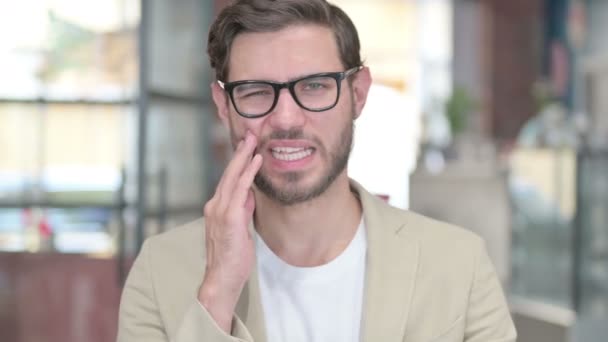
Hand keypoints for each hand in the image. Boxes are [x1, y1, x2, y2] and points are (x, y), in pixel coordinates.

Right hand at [198, 131, 262, 332]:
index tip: (247, 146)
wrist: (222, 278)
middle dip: (240, 152)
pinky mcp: (228, 218)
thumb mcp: (240, 229)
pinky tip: (256, 160)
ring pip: (233, 177)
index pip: (228, 180)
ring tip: (253, 140)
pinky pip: (240, 190)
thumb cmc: (231, 257)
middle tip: (250, 133)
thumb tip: (250, 195)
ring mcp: (220, 211)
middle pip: (229, 173)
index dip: (238, 162)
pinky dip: (248, 173)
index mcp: (217, 208)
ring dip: (244, 156)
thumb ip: (243, 210)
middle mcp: (215, 205)